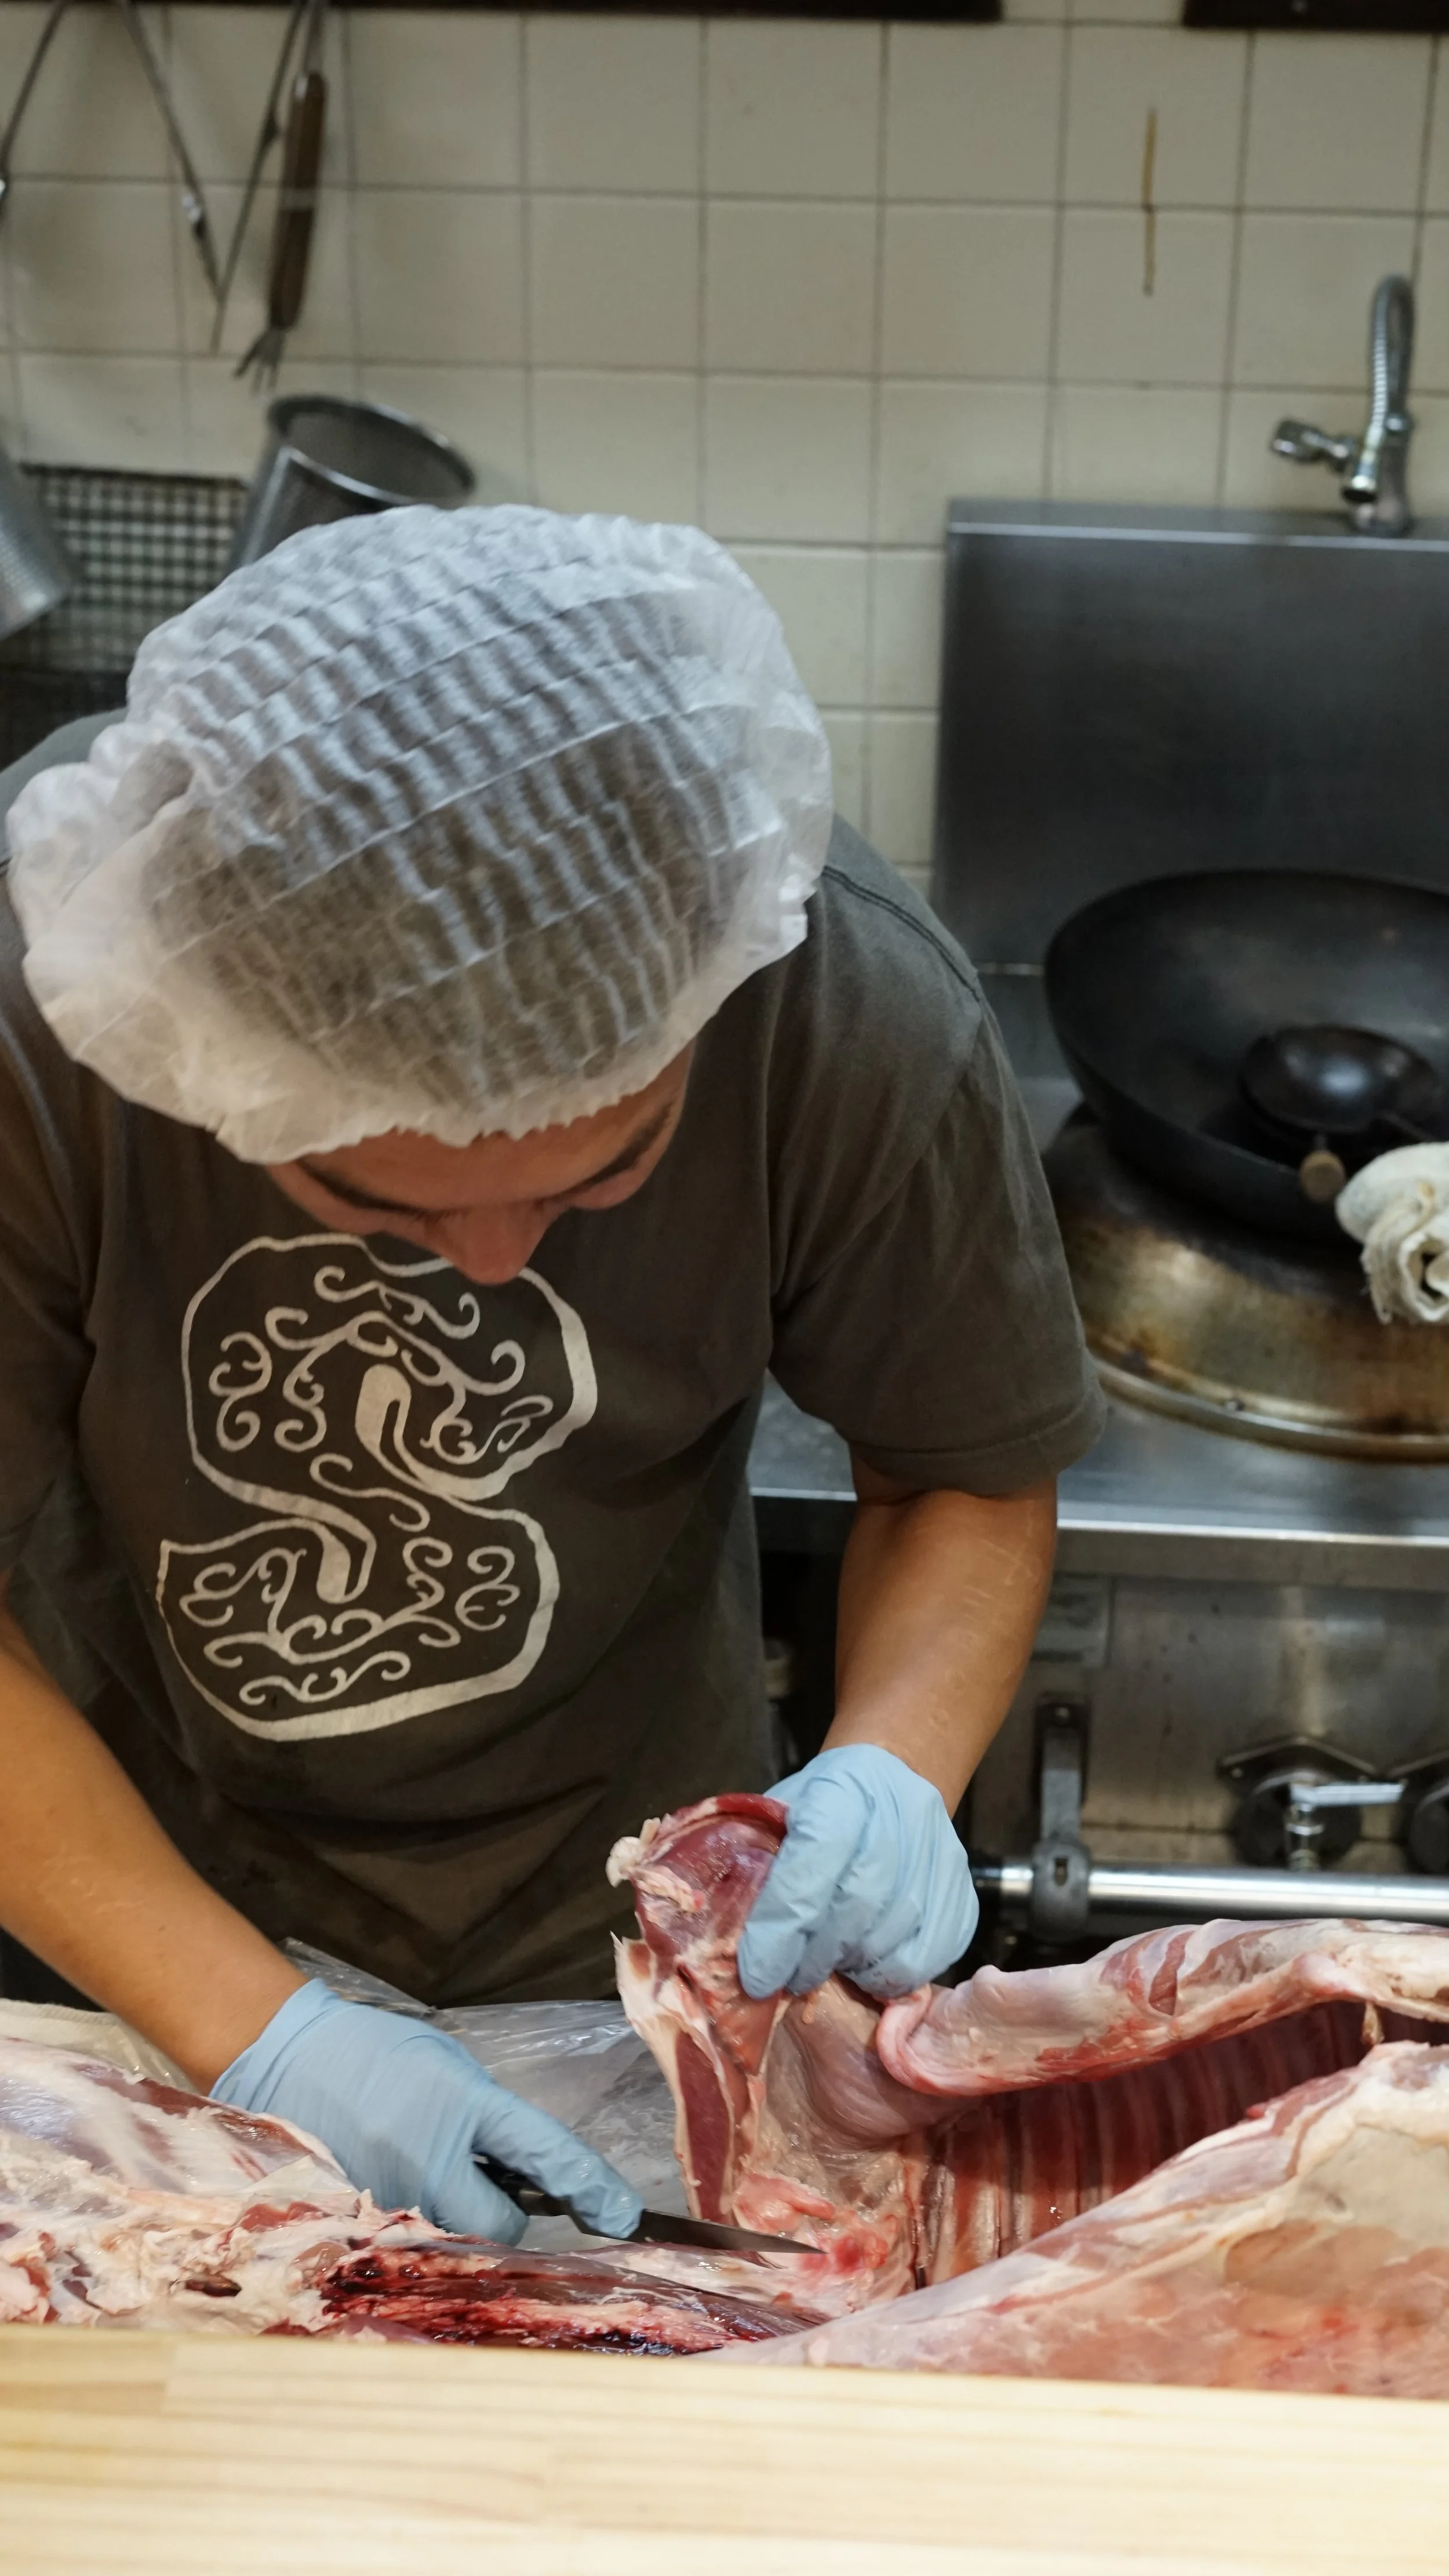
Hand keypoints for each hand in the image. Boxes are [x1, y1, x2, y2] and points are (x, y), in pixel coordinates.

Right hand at [211, 1981, 641, 2246]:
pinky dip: (420, 2222)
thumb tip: (529, 2172)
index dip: (590, 2186)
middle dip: (505, 2210)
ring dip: (460, 2215)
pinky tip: (398, 2182)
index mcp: (463, 2106)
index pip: (544, 2152)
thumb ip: (492, 2122)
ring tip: (425, 2165)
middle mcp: (430, 2161)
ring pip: (458, 2238)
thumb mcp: (451, 2071)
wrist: (289, 2061)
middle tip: (481, 2173)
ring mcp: (393, 2199)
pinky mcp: (361, 2224)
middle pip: (502, 2225)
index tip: (624, 2215)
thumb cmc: (378, 2055)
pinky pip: (415, 2241)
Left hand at [736, 1744, 979, 2001]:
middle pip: (858, 1907)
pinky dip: (892, 1974)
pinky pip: (930, 1956)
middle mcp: (902, 1814)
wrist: (890, 1777)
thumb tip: (731, 1942)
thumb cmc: (822, 1803)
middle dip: (814, 1956)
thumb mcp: (782, 1812)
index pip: (812, 1862)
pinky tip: (868, 1962)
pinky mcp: (964, 1890)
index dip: (782, 1927)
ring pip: (895, 1938)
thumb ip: (761, 1865)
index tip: (757, 1975)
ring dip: (853, 1968)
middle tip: (791, 1978)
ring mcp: (942, 1852)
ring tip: (830, 1963)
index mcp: (843, 1787)